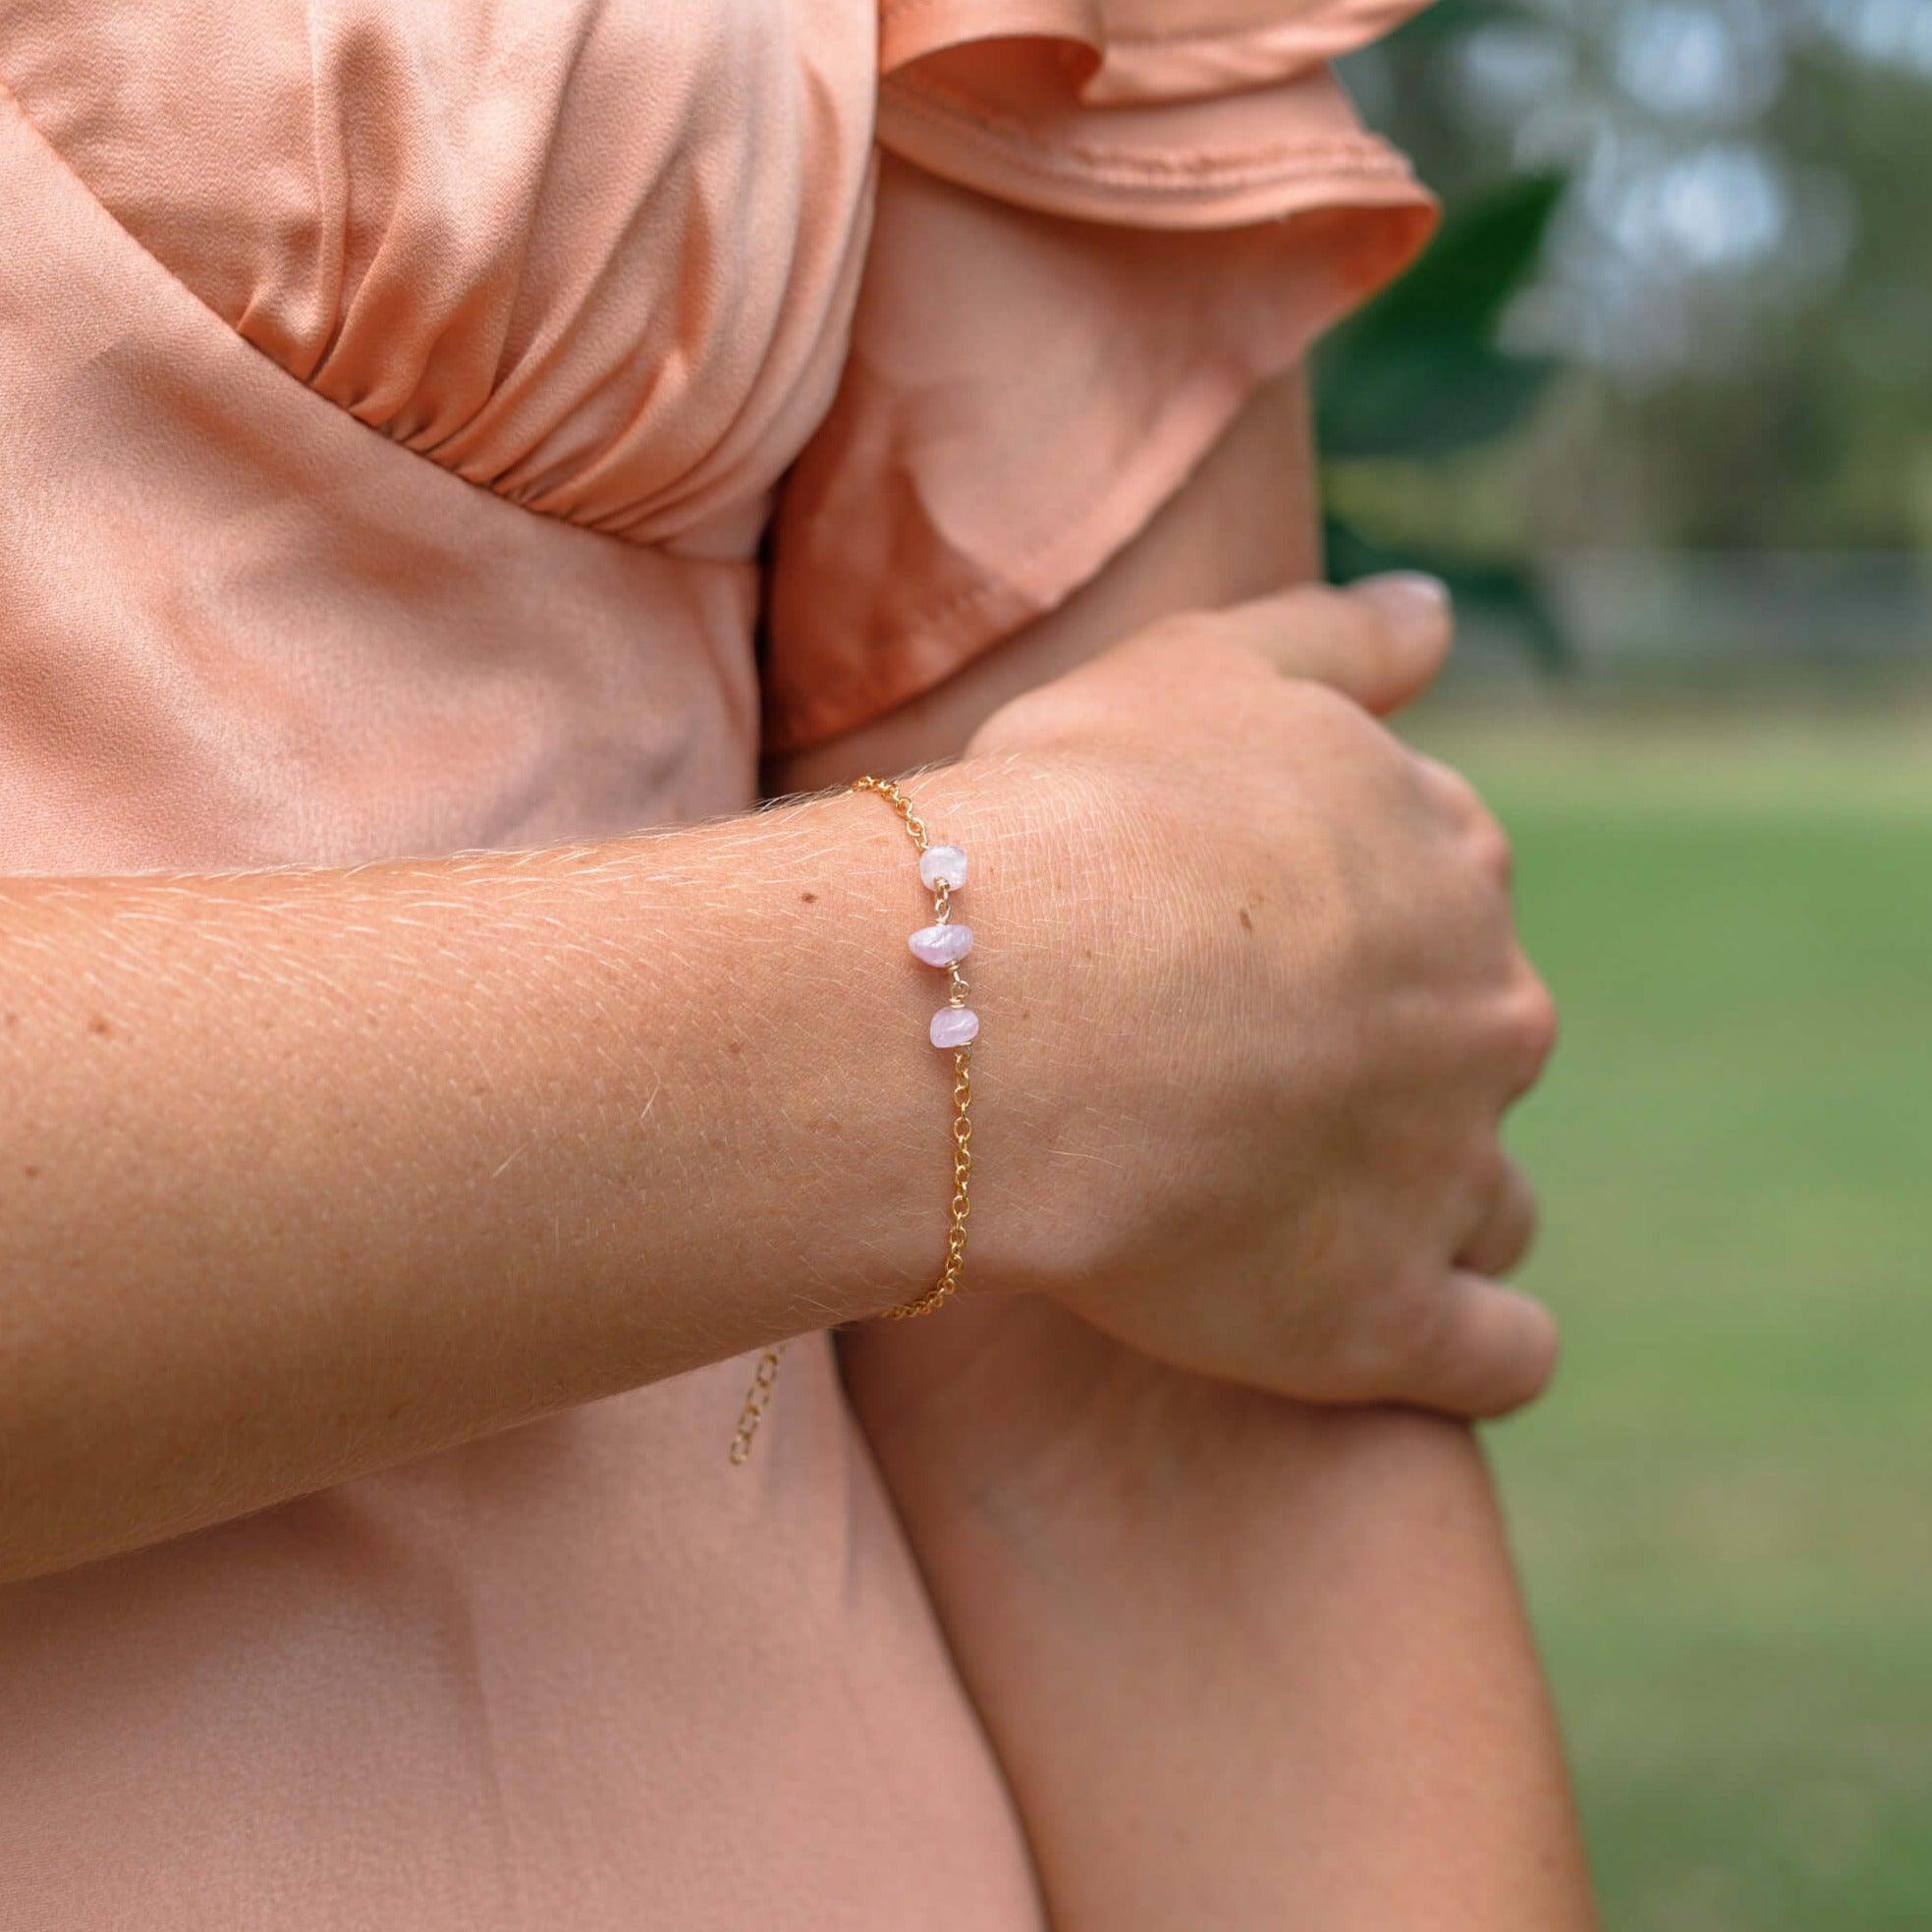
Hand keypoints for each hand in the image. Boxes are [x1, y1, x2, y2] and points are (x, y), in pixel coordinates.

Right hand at [968, 576, 1558, 1416]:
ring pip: (1490, 1194)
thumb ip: (1334, 637)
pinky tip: (1412, 1334)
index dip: (1357, 926)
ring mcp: (1447, 1167)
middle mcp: (1483, 1008)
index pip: (1450, 892)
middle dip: (1396, 1062)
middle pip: (1476, 1042)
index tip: (1254, 955)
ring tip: (1306, 1212)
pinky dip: (1474, 1346)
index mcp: (1442, 860)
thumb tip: (1441, 613)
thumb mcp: (1200, 668)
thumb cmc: (1084, 817)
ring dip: (1433, 1202)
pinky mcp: (1390, 1315)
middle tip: (1244, 1079)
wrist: (1027, 999)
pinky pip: (1493, 1351)